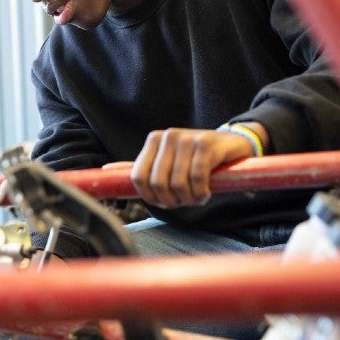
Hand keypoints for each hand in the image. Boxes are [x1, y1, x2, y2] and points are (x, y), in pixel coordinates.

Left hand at [130, 125, 266, 208]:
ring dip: (189, 199)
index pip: (138, 177)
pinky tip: (206, 192)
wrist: (232, 144)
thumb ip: (142, 166)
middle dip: (171, 201)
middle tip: (184, 202)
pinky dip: (201, 193)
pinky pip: (197, 179)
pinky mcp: (206, 144)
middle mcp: (167, 136)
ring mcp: (186, 138)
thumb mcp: (168, 160)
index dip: (149, 197)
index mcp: (153, 141)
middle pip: (157, 183)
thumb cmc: (196, 158)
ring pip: (177, 183)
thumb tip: (106, 170)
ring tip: (197, 197)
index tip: (164, 203)